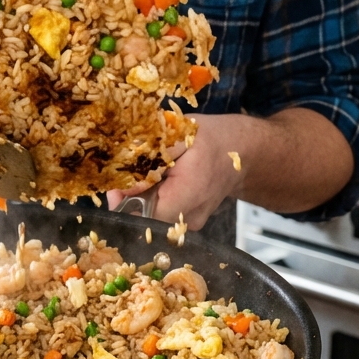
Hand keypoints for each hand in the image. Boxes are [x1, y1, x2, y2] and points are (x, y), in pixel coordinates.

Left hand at [107, 107, 354, 229]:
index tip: (116, 185)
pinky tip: (159, 181)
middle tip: (128, 174)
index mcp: (190, 194)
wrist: (242, 150)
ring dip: (142, 197)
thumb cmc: (212, 138)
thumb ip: (151, 157)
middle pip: (146, 217)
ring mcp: (191, 223)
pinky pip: (162, 215)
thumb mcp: (179, 135)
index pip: (145, 214)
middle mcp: (191, 217)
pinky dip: (154, 199)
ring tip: (148, 174)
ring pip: (152, 217)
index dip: (125, 201)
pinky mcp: (188, 221)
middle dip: (130, 197)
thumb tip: (123, 185)